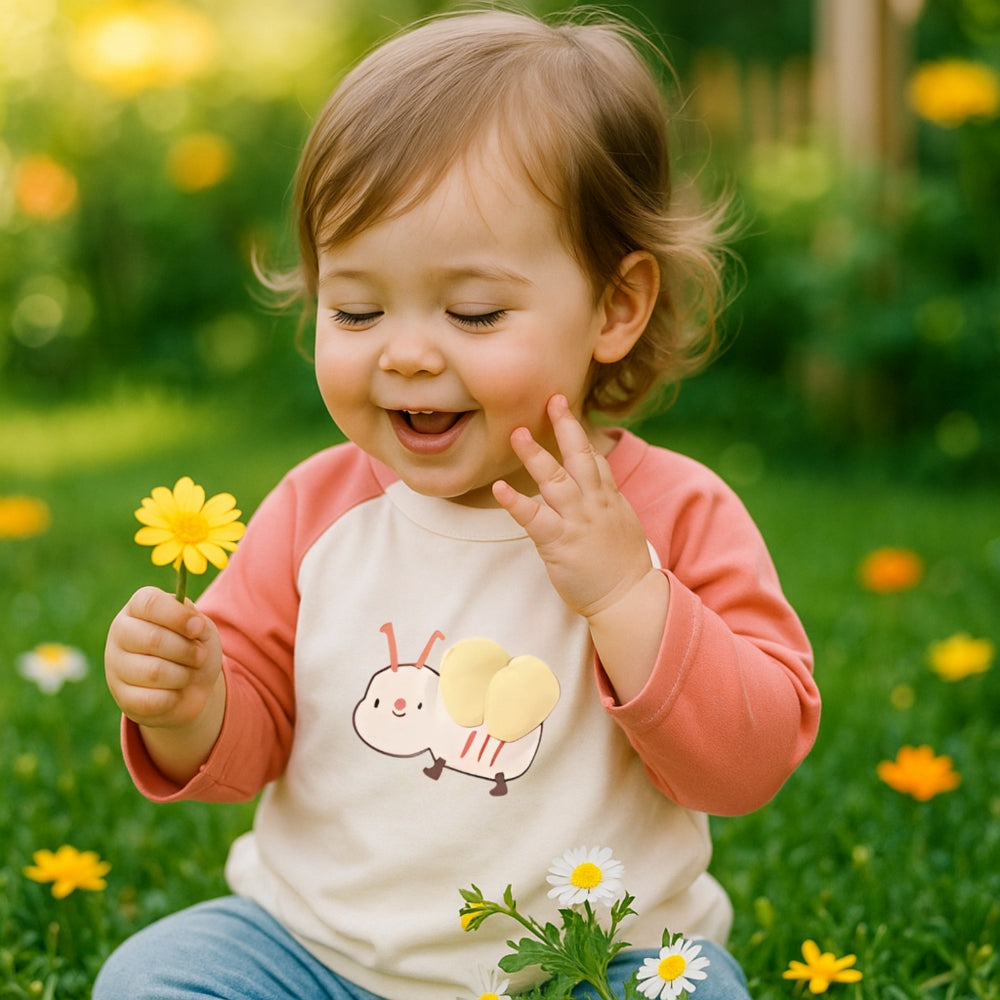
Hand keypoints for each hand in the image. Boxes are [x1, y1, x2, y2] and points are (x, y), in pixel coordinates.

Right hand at [105, 586, 222, 730]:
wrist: (190, 687)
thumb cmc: (193, 647)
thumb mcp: (202, 629)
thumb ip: (197, 621)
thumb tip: (194, 623)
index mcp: (138, 607)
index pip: (151, 603)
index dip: (178, 616)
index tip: (199, 628)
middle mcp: (121, 632)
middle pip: (154, 639)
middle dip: (187, 650)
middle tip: (200, 655)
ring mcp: (116, 665)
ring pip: (155, 672)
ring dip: (184, 675)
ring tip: (188, 672)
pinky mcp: (122, 696)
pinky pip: (152, 699)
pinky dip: (174, 697)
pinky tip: (175, 692)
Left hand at [492, 394, 656, 619]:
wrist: (629, 598)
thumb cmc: (623, 568)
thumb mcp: (622, 527)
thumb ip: (606, 505)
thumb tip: (595, 491)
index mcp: (609, 499)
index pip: (594, 458)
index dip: (578, 433)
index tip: (564, 410)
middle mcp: (594, 503)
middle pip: (579, 456)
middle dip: (565, 426)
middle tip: (552, 400)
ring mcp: (577, 521)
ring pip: (555, 479)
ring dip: (534, 455)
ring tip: (516, 434)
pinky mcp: (559, 542)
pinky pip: (534, 518)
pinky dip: (516, 502)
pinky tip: (500, 488)